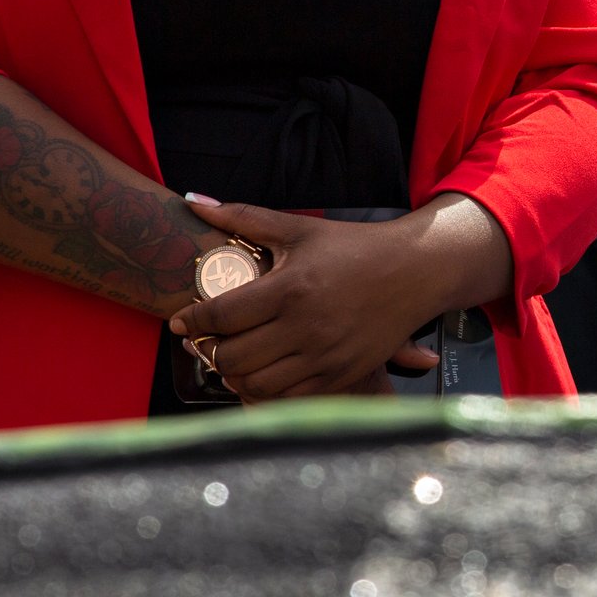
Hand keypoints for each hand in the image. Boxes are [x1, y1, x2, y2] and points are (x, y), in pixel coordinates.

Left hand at [168, 199, 449, 401]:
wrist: (416, 271)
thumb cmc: (355, 247)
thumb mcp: (300, 228)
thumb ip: (243, 217)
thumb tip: (192, 200)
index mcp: (291, 288)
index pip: (221, 315)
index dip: (192, 321)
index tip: (180, 321)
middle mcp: (306, 327)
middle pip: (231, 356)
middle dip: (207, 350)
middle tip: (202, 340)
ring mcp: (324, 356)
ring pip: (254, 383)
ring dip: (232, 372)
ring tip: (229, 356)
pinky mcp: (340, 374)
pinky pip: (286, 396)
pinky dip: (263, 389)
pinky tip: (260, 370)